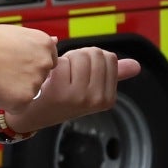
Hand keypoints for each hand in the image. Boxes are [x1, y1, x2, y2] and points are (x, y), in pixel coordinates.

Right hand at [0, 24, 57, 112]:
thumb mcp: (13, 32)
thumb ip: (35, 42)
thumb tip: (56, 41)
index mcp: (44, 44)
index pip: (48, 60)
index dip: (28, 63)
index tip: (14, 63)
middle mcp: (45, 62)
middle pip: (41, 77)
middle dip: (25, 77)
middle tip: (3, 71)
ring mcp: (36, 82)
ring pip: (29, 92)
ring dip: (16, 90)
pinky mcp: (24, 100)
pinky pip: (19, 106)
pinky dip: (8, 102)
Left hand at [9, 46, 138, 132]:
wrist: (31, 114)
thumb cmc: (60, 97)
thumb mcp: (90, 88)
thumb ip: (113, 75)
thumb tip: (136, 66)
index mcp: (108, 98)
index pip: (109, 57)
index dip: (92, 59)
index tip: (80, 73)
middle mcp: (97, 100)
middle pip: (95, 53)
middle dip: (79, 57)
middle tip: (67, 73)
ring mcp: (80, 97)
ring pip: (79, 55)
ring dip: (66, 60)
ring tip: (59, 76)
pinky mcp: (61, 91)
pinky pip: (63, 61)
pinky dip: (54, 64)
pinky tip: (49, 79)